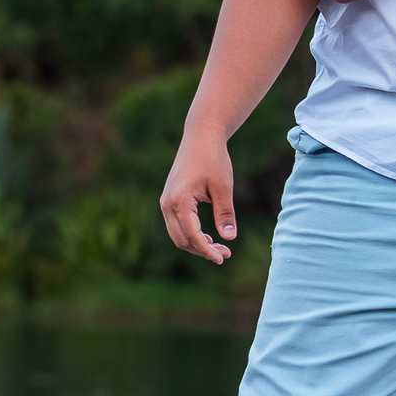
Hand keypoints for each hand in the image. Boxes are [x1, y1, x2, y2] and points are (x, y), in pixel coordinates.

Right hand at [160, 127, 236, 263]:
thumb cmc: (214, 159)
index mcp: (180, 201)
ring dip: (196, 245)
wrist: (200, 137)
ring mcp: (166, 202)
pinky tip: (208, 237)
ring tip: (220, 247)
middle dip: (202, 250)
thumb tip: (229, 238)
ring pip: (177, 235)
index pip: (192, 235)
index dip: (207, 251)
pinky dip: (191, 235)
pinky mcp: (169, 200)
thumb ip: (225, 213)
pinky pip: (177, 225)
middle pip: (181, 240)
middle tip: (226, 254)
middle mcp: (167, 203)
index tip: (223, 258)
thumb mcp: (223, 187)